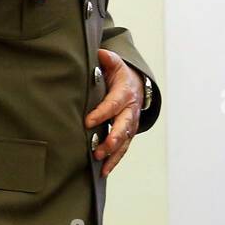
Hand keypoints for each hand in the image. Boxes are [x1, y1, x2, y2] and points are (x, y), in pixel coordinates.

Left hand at [85, 48, 142, 177]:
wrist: (137, 84)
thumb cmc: (120, 74)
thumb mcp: (115, 63)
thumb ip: (108, 59)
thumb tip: (101, 53)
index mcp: (125, 93)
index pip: (113, 105)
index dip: (101, 113)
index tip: (87, 122)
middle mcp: (130, 111)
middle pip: (123, 128)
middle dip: (111, 139)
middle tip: (98, 149)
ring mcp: (130, 125)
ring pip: (124, 142)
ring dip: (112, 154)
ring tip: (100, 165)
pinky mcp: (128, 134)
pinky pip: (123, 149)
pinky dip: (114, 160)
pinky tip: (104, 171)